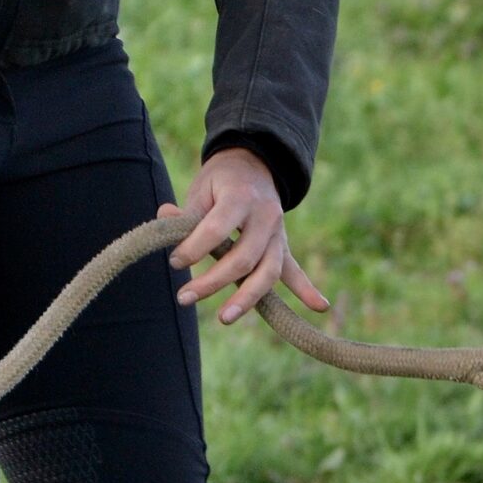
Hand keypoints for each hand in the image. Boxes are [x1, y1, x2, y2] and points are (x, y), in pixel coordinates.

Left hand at [161, 146, 330, 326]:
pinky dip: (306, 289)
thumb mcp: (202, 188)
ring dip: (246, 298)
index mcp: (241, 197)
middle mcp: (265, 216)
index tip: (173, 261)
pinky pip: (294, 270)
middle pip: (243, 258)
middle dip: (213, 282)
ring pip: (267, 271)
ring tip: (224, 319)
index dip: (194, 248)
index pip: (217, 229)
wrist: (254, 164)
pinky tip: (319, 307)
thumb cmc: (221, 180)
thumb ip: (187, 211)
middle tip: (183, 297)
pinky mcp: (282, 246)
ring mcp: (278, 234)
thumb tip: (163, 218)